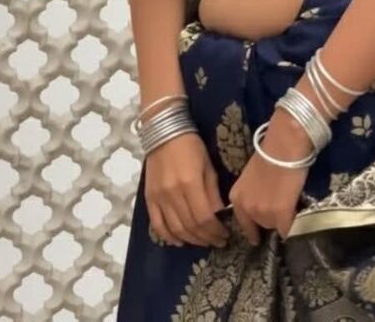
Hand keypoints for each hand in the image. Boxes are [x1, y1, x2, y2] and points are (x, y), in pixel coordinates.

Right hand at [144, 131, 229, 248]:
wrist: (164, 132)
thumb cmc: (191, 146)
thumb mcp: (208, 165)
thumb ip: (212, 193)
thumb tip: (220, 216)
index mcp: (190, 184)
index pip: (204, 218)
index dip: (216, 231)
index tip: (225, 234)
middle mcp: (173, 194)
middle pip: (191, 227)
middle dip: (207, 238)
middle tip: (218, 241)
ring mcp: (159, 198)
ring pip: (175, 229)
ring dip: (191, 240)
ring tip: (203, 241)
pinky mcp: (149, 198)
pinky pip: (157, 225)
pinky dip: (168, 237)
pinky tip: (179, 241)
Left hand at [228, 110, 311, 243]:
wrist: (285, 143)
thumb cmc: (271, 153)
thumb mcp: (253, 177)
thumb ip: (254, 194)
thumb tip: (263, 205)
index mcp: (236, 198)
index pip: (244, 224)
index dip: (254, 228)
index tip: (259, 235)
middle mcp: (247, 209)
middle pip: (262, 226)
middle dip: (271, 221)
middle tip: (281, 210)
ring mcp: (263, 214)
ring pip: (277, 228)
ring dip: (284, 221)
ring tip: (292, 206)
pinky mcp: (281, 215)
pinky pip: (289, 230)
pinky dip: (295, 226)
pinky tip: (299, 215)